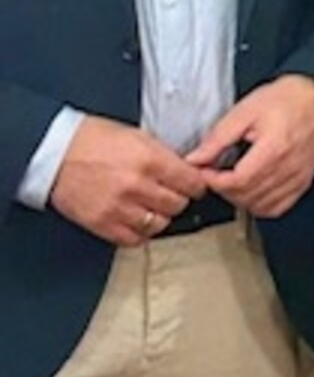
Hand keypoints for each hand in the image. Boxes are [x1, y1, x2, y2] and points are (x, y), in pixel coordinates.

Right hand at [48, 115, 205, 245]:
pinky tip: (136, 220)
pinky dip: (140, 232)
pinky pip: (134, 239)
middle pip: (178, 205)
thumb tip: (188, 172)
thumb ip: (164, 157)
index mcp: (150, 160)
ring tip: (151, 206)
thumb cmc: (93, 139)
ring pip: (160, 225)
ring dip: (159, 216)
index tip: (193, 185)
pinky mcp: (102, 224)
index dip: (196, 184)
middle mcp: (137, 186)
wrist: (53, 152)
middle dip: (177, 199)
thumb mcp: (138, 137)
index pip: (192, 183)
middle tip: (169, 193)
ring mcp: (119, 207)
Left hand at [187, 73, 313, 217]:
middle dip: (224, 189)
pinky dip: (260, 205)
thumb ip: (217, 138)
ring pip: (261, 206)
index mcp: (273, 149)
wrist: (313, 98)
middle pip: (247, 196)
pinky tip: (252, 191)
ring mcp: (297, 178)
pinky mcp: (302, 182)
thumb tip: (195, 159)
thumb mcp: (243, 112)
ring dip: (240, 199)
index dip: (215, 181)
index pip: (238, 181)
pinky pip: (278, 208)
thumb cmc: (282, 101)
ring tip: (233, 181)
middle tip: (216, 174)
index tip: (206, 172)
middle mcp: (288, 167)